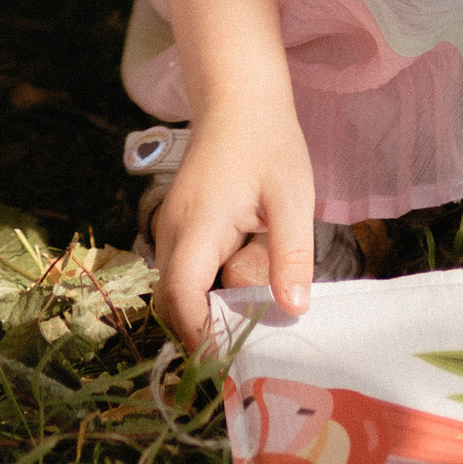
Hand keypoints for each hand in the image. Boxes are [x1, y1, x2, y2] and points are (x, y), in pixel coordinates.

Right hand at [148, 95, 316, 350]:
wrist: (237, 96)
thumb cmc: (268, 142)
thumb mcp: (292, 198)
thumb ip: (290, 255)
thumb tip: (293, 310)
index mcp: (198, 225)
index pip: (181, 296)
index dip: (200, 337)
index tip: (232, 367)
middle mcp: (173, 229)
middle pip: (170, 301)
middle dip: (199, 335)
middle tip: (245, 360)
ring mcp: (172, 225)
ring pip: (174, 288)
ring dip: (203, 313)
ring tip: (248, 331)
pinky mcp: (180, 223)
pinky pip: (183, 271)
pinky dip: (204, 293)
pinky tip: (241, 294)